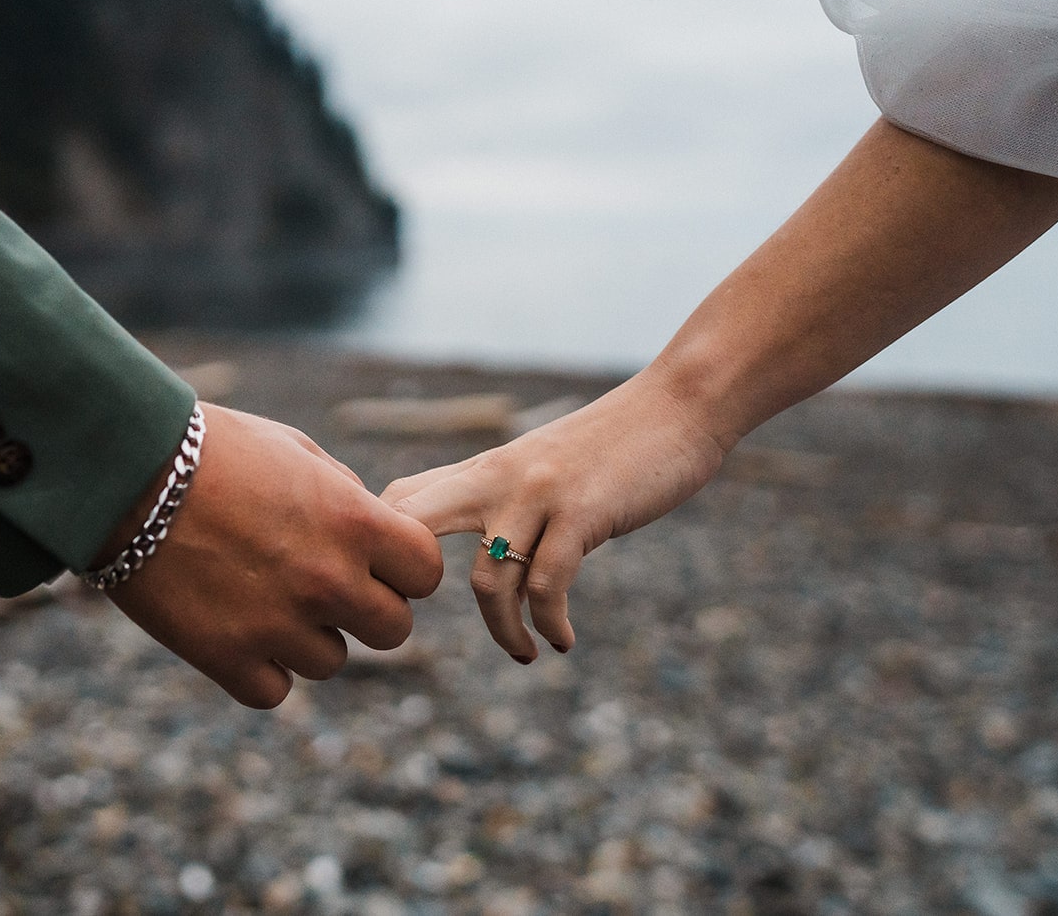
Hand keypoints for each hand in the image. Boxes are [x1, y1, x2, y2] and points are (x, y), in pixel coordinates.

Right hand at [102, 404, 442, 707]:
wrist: (124, 470)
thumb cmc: (212, 448)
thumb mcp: (296, 451)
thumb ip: (347, 498)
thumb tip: (373, 534)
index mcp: (354, 522)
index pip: (426, 572)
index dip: (404, 568)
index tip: (375, 559)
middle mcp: (329, 580)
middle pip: (393, 629)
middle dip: (365, 608)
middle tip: (320, 582)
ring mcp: (279, 625)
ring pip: (331, 662)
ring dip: (307, 637)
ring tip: (261, 593)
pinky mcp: (226, 658)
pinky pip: (273, 689)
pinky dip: (258, 668)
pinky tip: (234, 627)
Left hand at [382, 372, 725, 661]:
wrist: (677, 407)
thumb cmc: (613, 445)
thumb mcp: (542, 466)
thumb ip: (505, 499)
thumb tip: (488, 565)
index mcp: (482, 468)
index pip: (400, 497)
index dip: (380, 544)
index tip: (395, 594)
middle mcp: (496, 477)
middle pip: (412, 524)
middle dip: (399, 580)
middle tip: (418, 626)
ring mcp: (536, 493)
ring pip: (489, 581)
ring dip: (503, 630)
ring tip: (523, 652)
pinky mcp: (580, 511)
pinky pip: (547, 587)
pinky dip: (550, 624)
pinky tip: (562, 640)